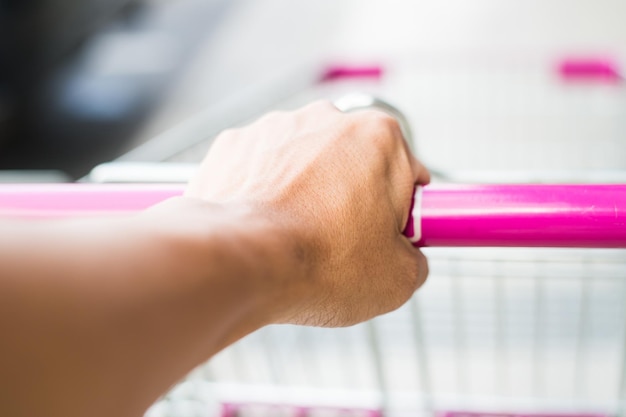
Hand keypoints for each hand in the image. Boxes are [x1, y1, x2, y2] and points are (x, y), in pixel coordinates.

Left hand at [185, 101, 429, 326]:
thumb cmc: (322, 264)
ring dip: (304, 191)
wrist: (238, 262)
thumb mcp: (398, 279)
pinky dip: (263, 192)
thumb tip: (404, 261)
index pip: (405, 172)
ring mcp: (274, 127)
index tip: (385, 236)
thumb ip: (414, 260)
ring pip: (303, 162)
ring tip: (293, 240)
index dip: (400, 209)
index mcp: (379, 137)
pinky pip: (260, 168)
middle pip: (352, 162)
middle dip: (351, 197)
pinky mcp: (233, 145)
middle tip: (339, 243)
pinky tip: (260, 228)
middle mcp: (326, 118)